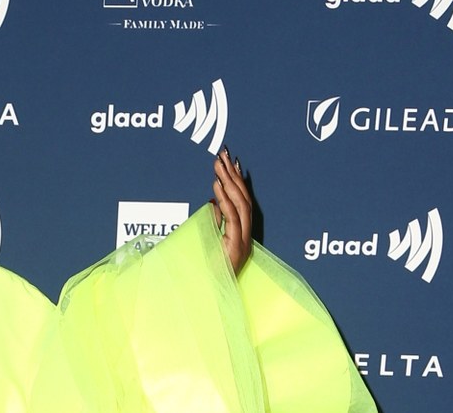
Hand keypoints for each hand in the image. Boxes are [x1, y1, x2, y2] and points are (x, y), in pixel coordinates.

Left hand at [211, 147, 251, 272]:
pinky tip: (217, 186)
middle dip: (233, 176)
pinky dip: (225, 200)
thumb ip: (214, 224)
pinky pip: (232, 219)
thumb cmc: (206, 274)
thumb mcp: (209, 243)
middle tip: (223, 155)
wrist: (208, 299)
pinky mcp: (235, 249)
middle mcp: (246, 239)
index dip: (238, 182)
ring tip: (218, 165)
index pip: (243, 203)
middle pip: (244, 200)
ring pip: (242, 206)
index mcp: (241, 236)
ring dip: (229, 183)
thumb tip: (212, 203)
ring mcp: (242, 244)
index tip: (231, 163)